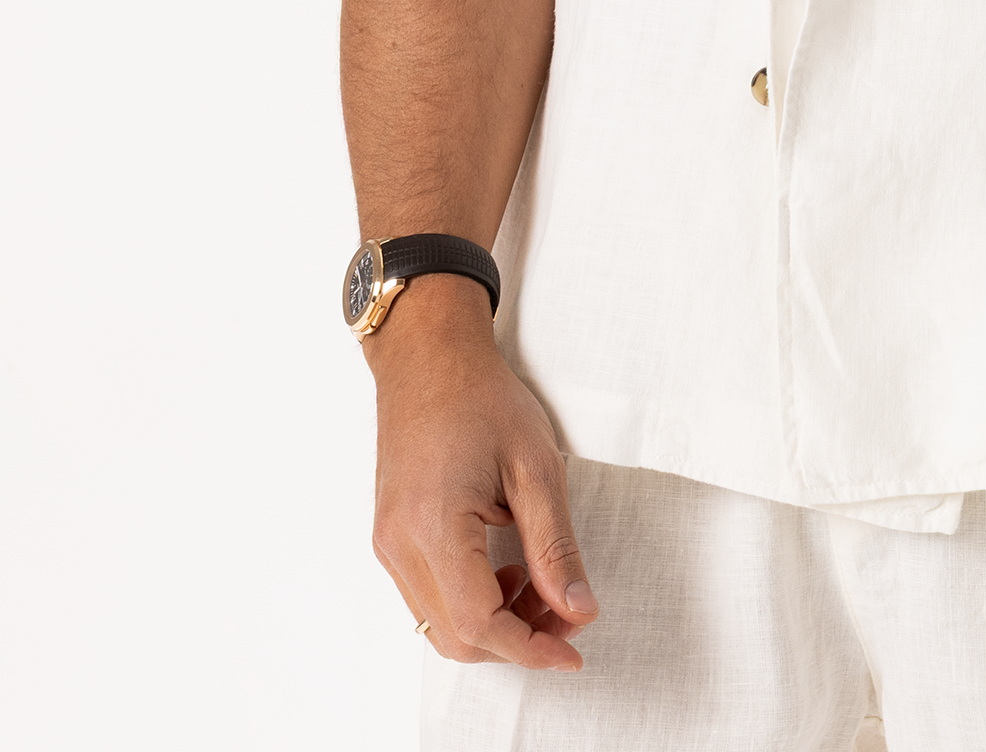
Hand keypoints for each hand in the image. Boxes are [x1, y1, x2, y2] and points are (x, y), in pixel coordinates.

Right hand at [366, 274, 598, 668]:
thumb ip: (555, 545)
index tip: (574, 649)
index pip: (479, 622)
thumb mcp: (535, 465)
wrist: (428, 356)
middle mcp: (398, 544)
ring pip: (440, 626)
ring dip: (496, 623)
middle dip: (518, 638)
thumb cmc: (481, 397)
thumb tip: (578, 610)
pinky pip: (428, 599)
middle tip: (568, 611)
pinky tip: (506, 568)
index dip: (530, 647)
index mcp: (433, 524)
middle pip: (457, 637)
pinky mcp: (389, 538)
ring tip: (541, 583)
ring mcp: (387, 543)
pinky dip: (472, 603)